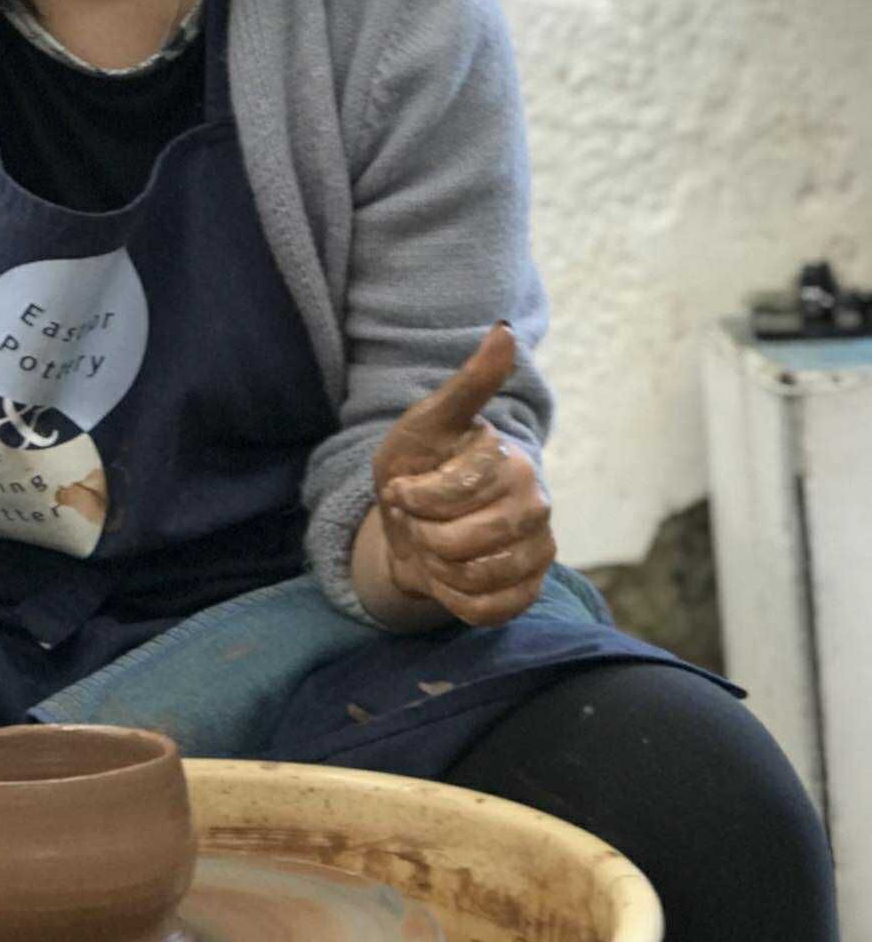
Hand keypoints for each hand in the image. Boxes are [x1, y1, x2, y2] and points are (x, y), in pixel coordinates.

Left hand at [372, 323, 554, 625]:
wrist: (416, 521)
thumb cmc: (420, 465)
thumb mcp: (428, 421)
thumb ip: (468, 384)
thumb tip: (503, 330)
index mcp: (511, 462)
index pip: (452, 493)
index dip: (413, 497)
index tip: (401, 489)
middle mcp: (537, 505)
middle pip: (461, 541)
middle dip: (423, 534)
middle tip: (420, 521)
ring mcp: (539, 550)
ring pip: (474, 578)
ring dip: (436, 567)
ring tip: (435, 544)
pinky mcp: (531, 588)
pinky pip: (487, 610)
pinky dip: (454, 599)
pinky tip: (450, 575)